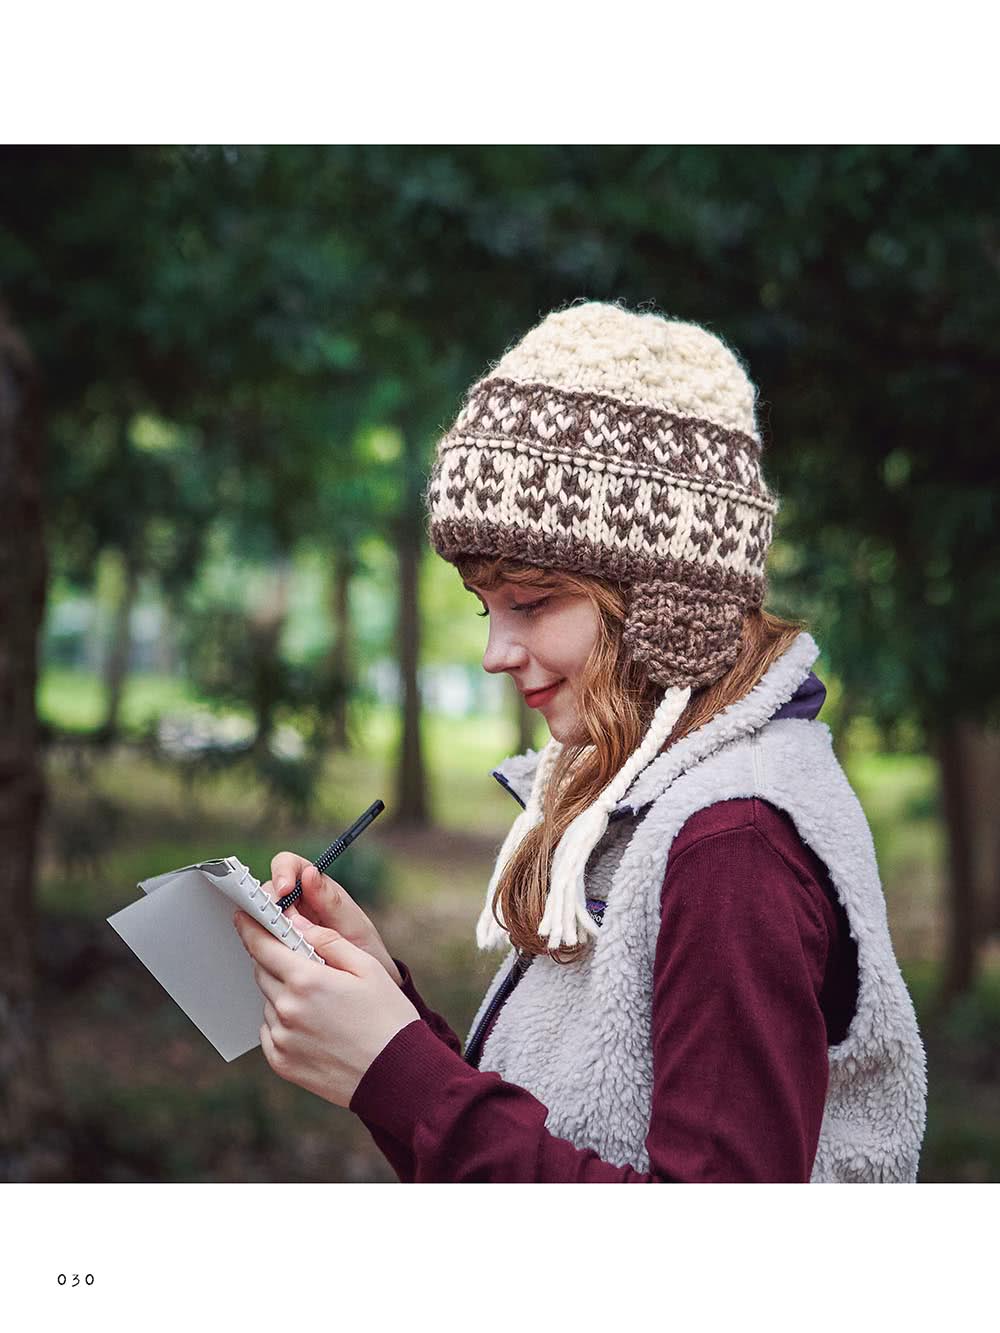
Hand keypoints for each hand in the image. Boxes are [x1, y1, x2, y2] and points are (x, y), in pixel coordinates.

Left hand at [234, 911, 418, 1107]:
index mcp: (306, 980)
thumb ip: (329, 941)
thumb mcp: (367, 967)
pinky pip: (270, 1030)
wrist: (396, 1075)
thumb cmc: (387, 1017)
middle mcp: (286, 1009)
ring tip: (319, 1002)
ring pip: (268, 1001)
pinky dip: (283, 1021)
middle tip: (300, 961)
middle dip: (274, 959)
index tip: (244, 917)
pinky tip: (313, 1024)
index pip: (263, 946)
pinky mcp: (281, 1062)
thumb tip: (298, 924)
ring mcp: (281, 1038)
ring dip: (282, 992)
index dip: (251, 928)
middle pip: (262, 971)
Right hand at [266, 850, 402, 985]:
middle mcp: (298, 904)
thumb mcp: (354, 926)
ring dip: (262, 927)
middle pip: (267, 890)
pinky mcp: (278, 949)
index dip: (282, 873)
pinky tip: (273, 957)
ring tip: (276, 942)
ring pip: (259, 917)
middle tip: (273, 921)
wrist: (367, 988)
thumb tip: (310, 874)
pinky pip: (261, 943)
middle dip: (266, 903)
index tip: (284, 889)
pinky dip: (262, 948)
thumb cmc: (365, 951)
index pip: (289, 865)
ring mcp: (286, 926)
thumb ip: (331, 902)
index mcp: (317, 889)